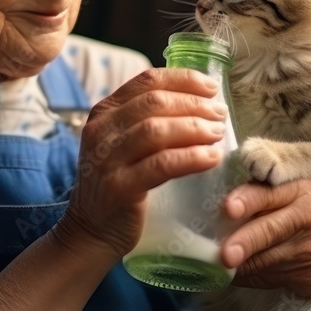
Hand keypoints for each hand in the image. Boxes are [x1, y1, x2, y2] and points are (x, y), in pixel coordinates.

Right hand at [55, 68, 228, 260]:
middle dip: (194, 105)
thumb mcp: (123, 143)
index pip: (147, 81)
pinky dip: (191, 158)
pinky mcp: (119, 187)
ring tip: (218, 133)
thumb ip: (148, 121)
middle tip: (220, 115)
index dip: (184, 80)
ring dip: (194, 128)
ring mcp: (107, 159)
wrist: (91, 230)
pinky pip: (161, 165)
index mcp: (105, 112)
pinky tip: (212, 158)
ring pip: (156, 130)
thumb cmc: (118, 182)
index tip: (212, 88)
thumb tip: (202, 102)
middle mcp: (102, 130)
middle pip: (154, 103)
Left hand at [220, 179, 310, 302]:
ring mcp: (308, 253)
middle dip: (241, 244)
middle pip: (265, 231)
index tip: (229, 208)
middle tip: (223, 254)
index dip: (247, 201)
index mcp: (306, 194)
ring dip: (236, 265)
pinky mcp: (307, 278)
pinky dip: (250, 277)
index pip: (269, 194)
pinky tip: (236, 275)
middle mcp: (306, 221)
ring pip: (262, 260)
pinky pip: (269, 278)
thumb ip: (280, 196)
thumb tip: (235, 203)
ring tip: (214, 263)